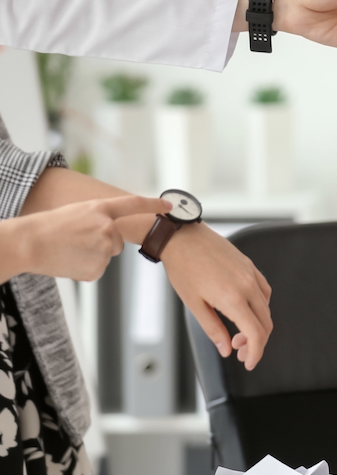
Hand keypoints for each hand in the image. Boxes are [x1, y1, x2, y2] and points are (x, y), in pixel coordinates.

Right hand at [0, 195, 169, 282]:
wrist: (28, 243)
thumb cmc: (48, 227)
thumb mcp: (77, 212)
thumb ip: (98, 219)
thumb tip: (112, 232)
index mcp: (100, 209)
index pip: (133, 204)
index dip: (153, 205)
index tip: (170, 207)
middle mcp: (107, 227)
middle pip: (117, 241)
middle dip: (102, 242)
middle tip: (76, 240)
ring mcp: (104, 248)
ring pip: (106, 256)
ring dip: (91, 256)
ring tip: (69, 250)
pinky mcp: (98, 268)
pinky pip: (97, 270)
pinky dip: (85, 269)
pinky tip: (69, 261)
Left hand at [160, 223, 274, 369]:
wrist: (183, 238)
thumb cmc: (184, 269)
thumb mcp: (194, 305)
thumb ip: (213, 329)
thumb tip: (225, 350)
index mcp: (233, 299)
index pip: (256, 333)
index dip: (256, 353)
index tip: (249, 363)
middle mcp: (248, 286)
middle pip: (265, 323)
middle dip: (256, 342)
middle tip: (240, 352)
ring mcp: (251, 275)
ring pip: (266, 308)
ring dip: (257, 325)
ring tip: (239, 333)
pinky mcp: (250, 267)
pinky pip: (264, 291)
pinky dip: (260, 307)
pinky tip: (246, 311)